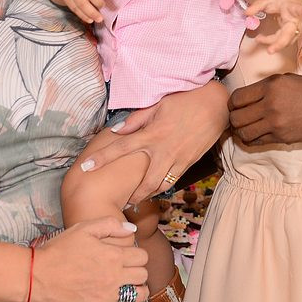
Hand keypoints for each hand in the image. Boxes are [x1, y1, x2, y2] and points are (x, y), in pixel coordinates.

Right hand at [31, 216, 146, 301]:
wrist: (36, 275)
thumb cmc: (58, 250)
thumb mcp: (84, 228)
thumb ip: (110, 225)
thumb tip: (132, 230)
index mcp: (113, 255)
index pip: (142, 256)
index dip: (138, 256)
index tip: (130, 257)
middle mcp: (114, 276)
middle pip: (142, 275)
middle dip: (139, 273)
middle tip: (129, 273)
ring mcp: (106, 297)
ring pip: (138, 297)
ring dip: (139, 294)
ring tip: (132, 292)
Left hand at [82, 79, 228, 202]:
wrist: (216, 105)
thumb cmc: (185, 100)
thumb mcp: (158, 105)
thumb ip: (136, 120)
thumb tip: (117, 131)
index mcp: (152, 133)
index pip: (120, 147)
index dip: (102, 158)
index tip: (85, 167)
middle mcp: (163, 150)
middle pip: (143, 182)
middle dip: (132, 196)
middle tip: (121, 202)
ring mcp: (178, 159)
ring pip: (160, 186)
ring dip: (147, 196)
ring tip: (136, 200)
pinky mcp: (189, 162)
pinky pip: (173, 180)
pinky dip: (162, 187)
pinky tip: (155, 189)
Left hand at [228, 73, 301, 145]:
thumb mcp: (290, 79)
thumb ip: (268, 86)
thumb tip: (249, 95)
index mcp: (272, 86)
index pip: (237, 97)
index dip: (232, 103)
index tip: (235, 105)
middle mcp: (271, 104)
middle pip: (236, 116)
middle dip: (233, 117)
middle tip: (238, 117)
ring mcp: (276, 123)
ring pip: (243, 131)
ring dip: (240, 130)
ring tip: (245, 126)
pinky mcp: (282, 137)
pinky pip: (256, 141)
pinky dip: (251, 139)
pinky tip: (254, 134)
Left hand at [244, 0, 301, 53]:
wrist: (289, 1)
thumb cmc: (280, 0)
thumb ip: (257, 5)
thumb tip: (246, 13)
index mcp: (292, 7)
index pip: (298, 9)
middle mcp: (296, 20)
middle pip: (290, 33)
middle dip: (280, 43)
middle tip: (270, 50)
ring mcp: (295, 29)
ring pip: (284, 40)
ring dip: (272, 42)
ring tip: (258, 38)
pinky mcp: (290, 35)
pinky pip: (281, 41)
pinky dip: (270, 41)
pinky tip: (260, 38)